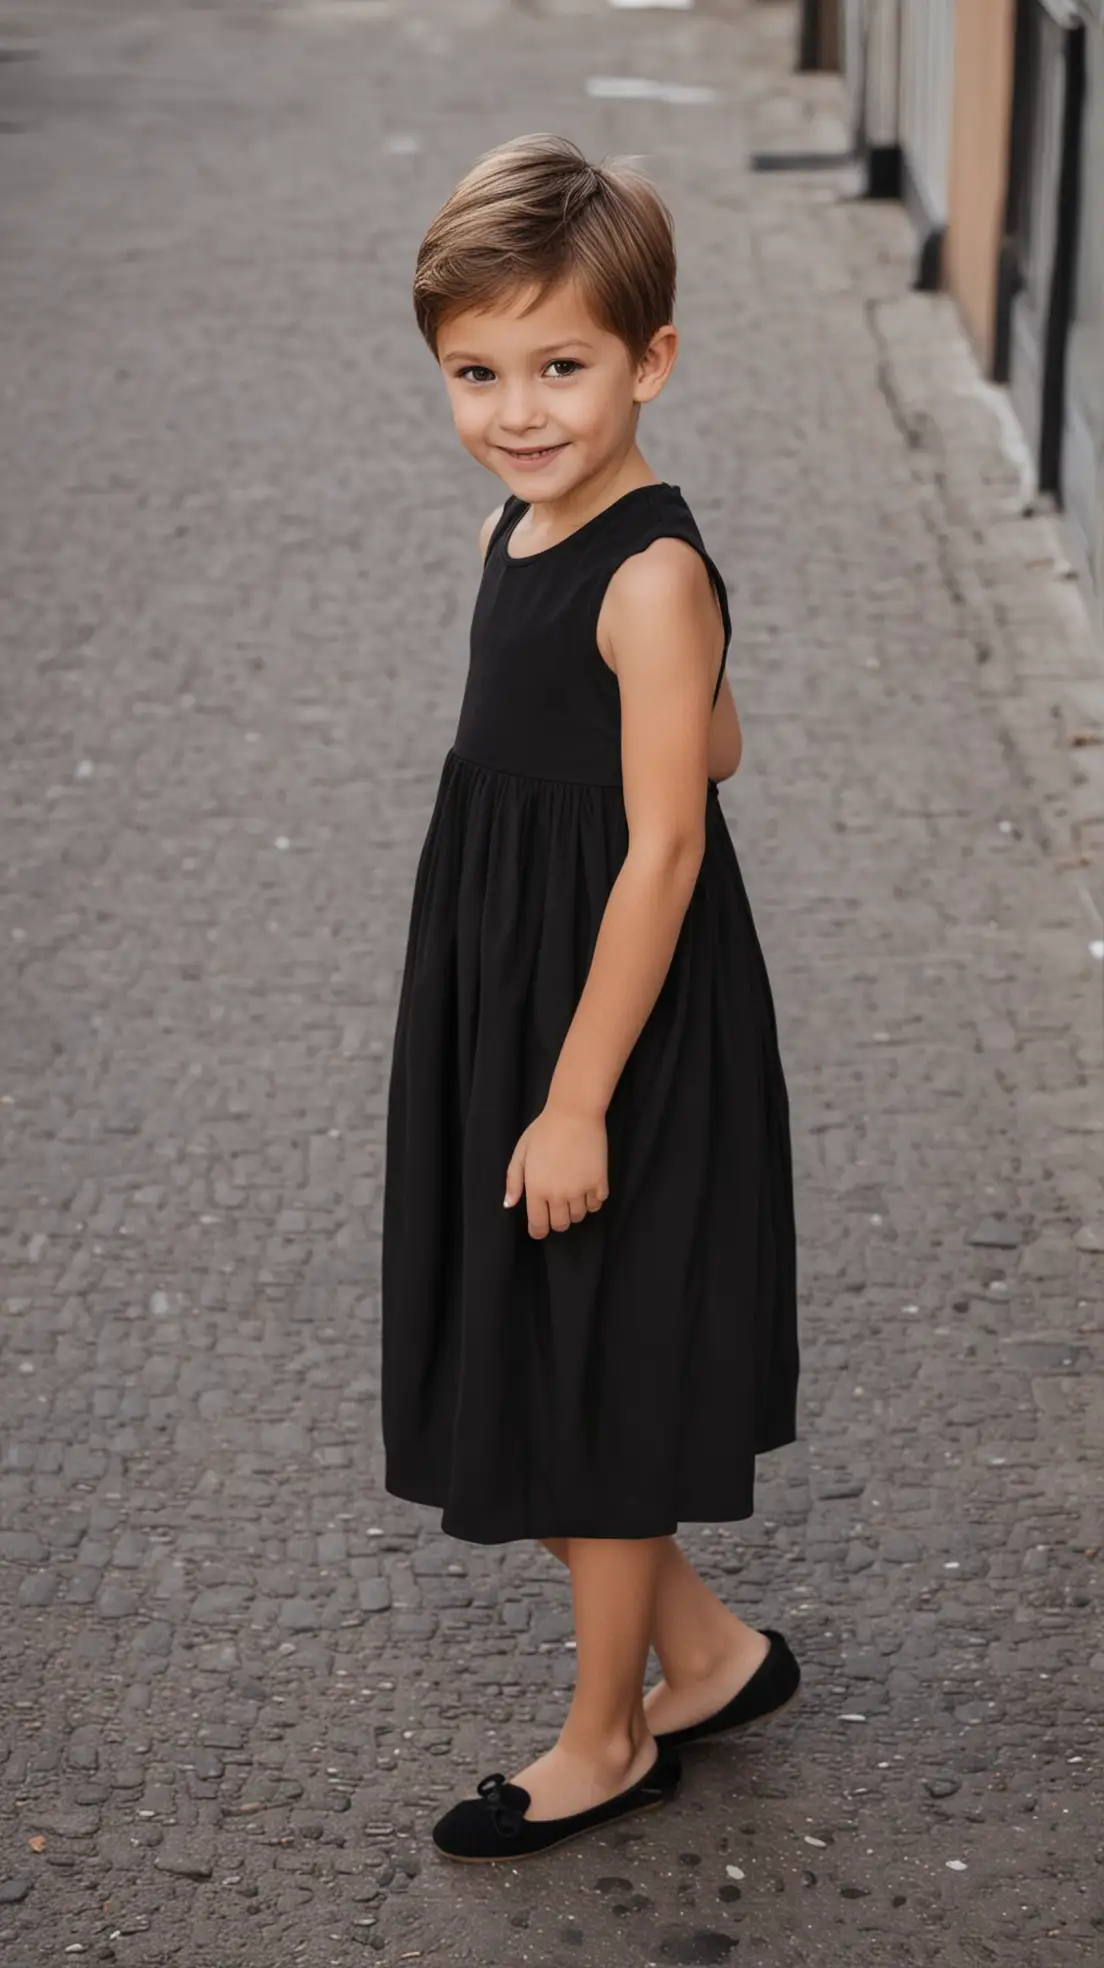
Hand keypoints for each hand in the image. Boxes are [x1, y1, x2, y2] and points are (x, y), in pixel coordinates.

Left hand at [504, 1103, 608, 1239]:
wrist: (574, 1114)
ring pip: (579, 1216)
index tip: (540, 1228)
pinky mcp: (599, 1183)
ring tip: (571, 1193)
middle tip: (556, 1206)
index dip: (538, 1231)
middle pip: (561, 1225)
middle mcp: (558, 1195)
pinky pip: (597, 1205)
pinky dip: (592, 1201)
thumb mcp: (521, 1153)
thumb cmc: (544, 1131)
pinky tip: (587, 1188)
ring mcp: (581, 1190)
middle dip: (556, 1220)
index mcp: (536, 1189)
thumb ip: (513, 1181)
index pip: (538, 1225)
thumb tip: (509, 1204)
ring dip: (574, 1210)